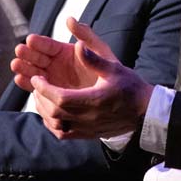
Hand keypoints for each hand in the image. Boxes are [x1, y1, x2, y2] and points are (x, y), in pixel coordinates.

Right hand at [11, 18, 119, 92]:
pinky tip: (21, 80)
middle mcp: (55, 64)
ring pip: (34, 72)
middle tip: (19, 52)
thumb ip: (86, 35)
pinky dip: (28, 85)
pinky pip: (37, 89)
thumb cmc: (111, 71)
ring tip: (16, 66)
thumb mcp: (100, 51)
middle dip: (27, 54)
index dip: (39, 42)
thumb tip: (70, 19)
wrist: (117, 98)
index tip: (30, 39)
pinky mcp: (50, 94)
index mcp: (65, 51)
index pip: (48, 45)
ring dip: (24, 69)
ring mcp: (51, 79)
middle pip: (37, 58)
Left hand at [29, 40, 152, 139]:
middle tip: (36, 84)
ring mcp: (87, 129)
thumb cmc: (130, 87)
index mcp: (94, 100)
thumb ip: (93, 58)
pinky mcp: (88, 135)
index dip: (44, 88)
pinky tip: (49, 112)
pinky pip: (63, 133)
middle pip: (55, 112)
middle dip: (41, 97)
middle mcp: (88, 118)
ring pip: (56, 125)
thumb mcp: (114, 67)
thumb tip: (77, 45)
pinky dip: (51, 123)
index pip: (61, 98)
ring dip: (44, 111)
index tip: (37, 77)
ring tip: (40, 96)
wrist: (144, 111)